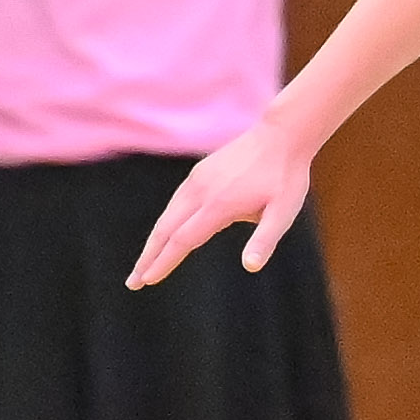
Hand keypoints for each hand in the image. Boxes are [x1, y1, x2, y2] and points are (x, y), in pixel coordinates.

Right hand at [129, 121, 313, 285]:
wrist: (281, 136)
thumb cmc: (286, 178)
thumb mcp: (283, 212)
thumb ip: (265, 240)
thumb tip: (251, 266)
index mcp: (219, 205)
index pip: (183, 240)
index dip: (163, 263)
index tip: (147, 281)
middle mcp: (201, 191)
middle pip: (165, 230)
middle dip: (148, 258)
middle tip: (134, 283)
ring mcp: (198, 180)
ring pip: (167, 215)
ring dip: (153, 241)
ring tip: (144, 263)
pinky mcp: (200, 173)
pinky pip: (176, 202)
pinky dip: (165, 223)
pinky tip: (166, 233)